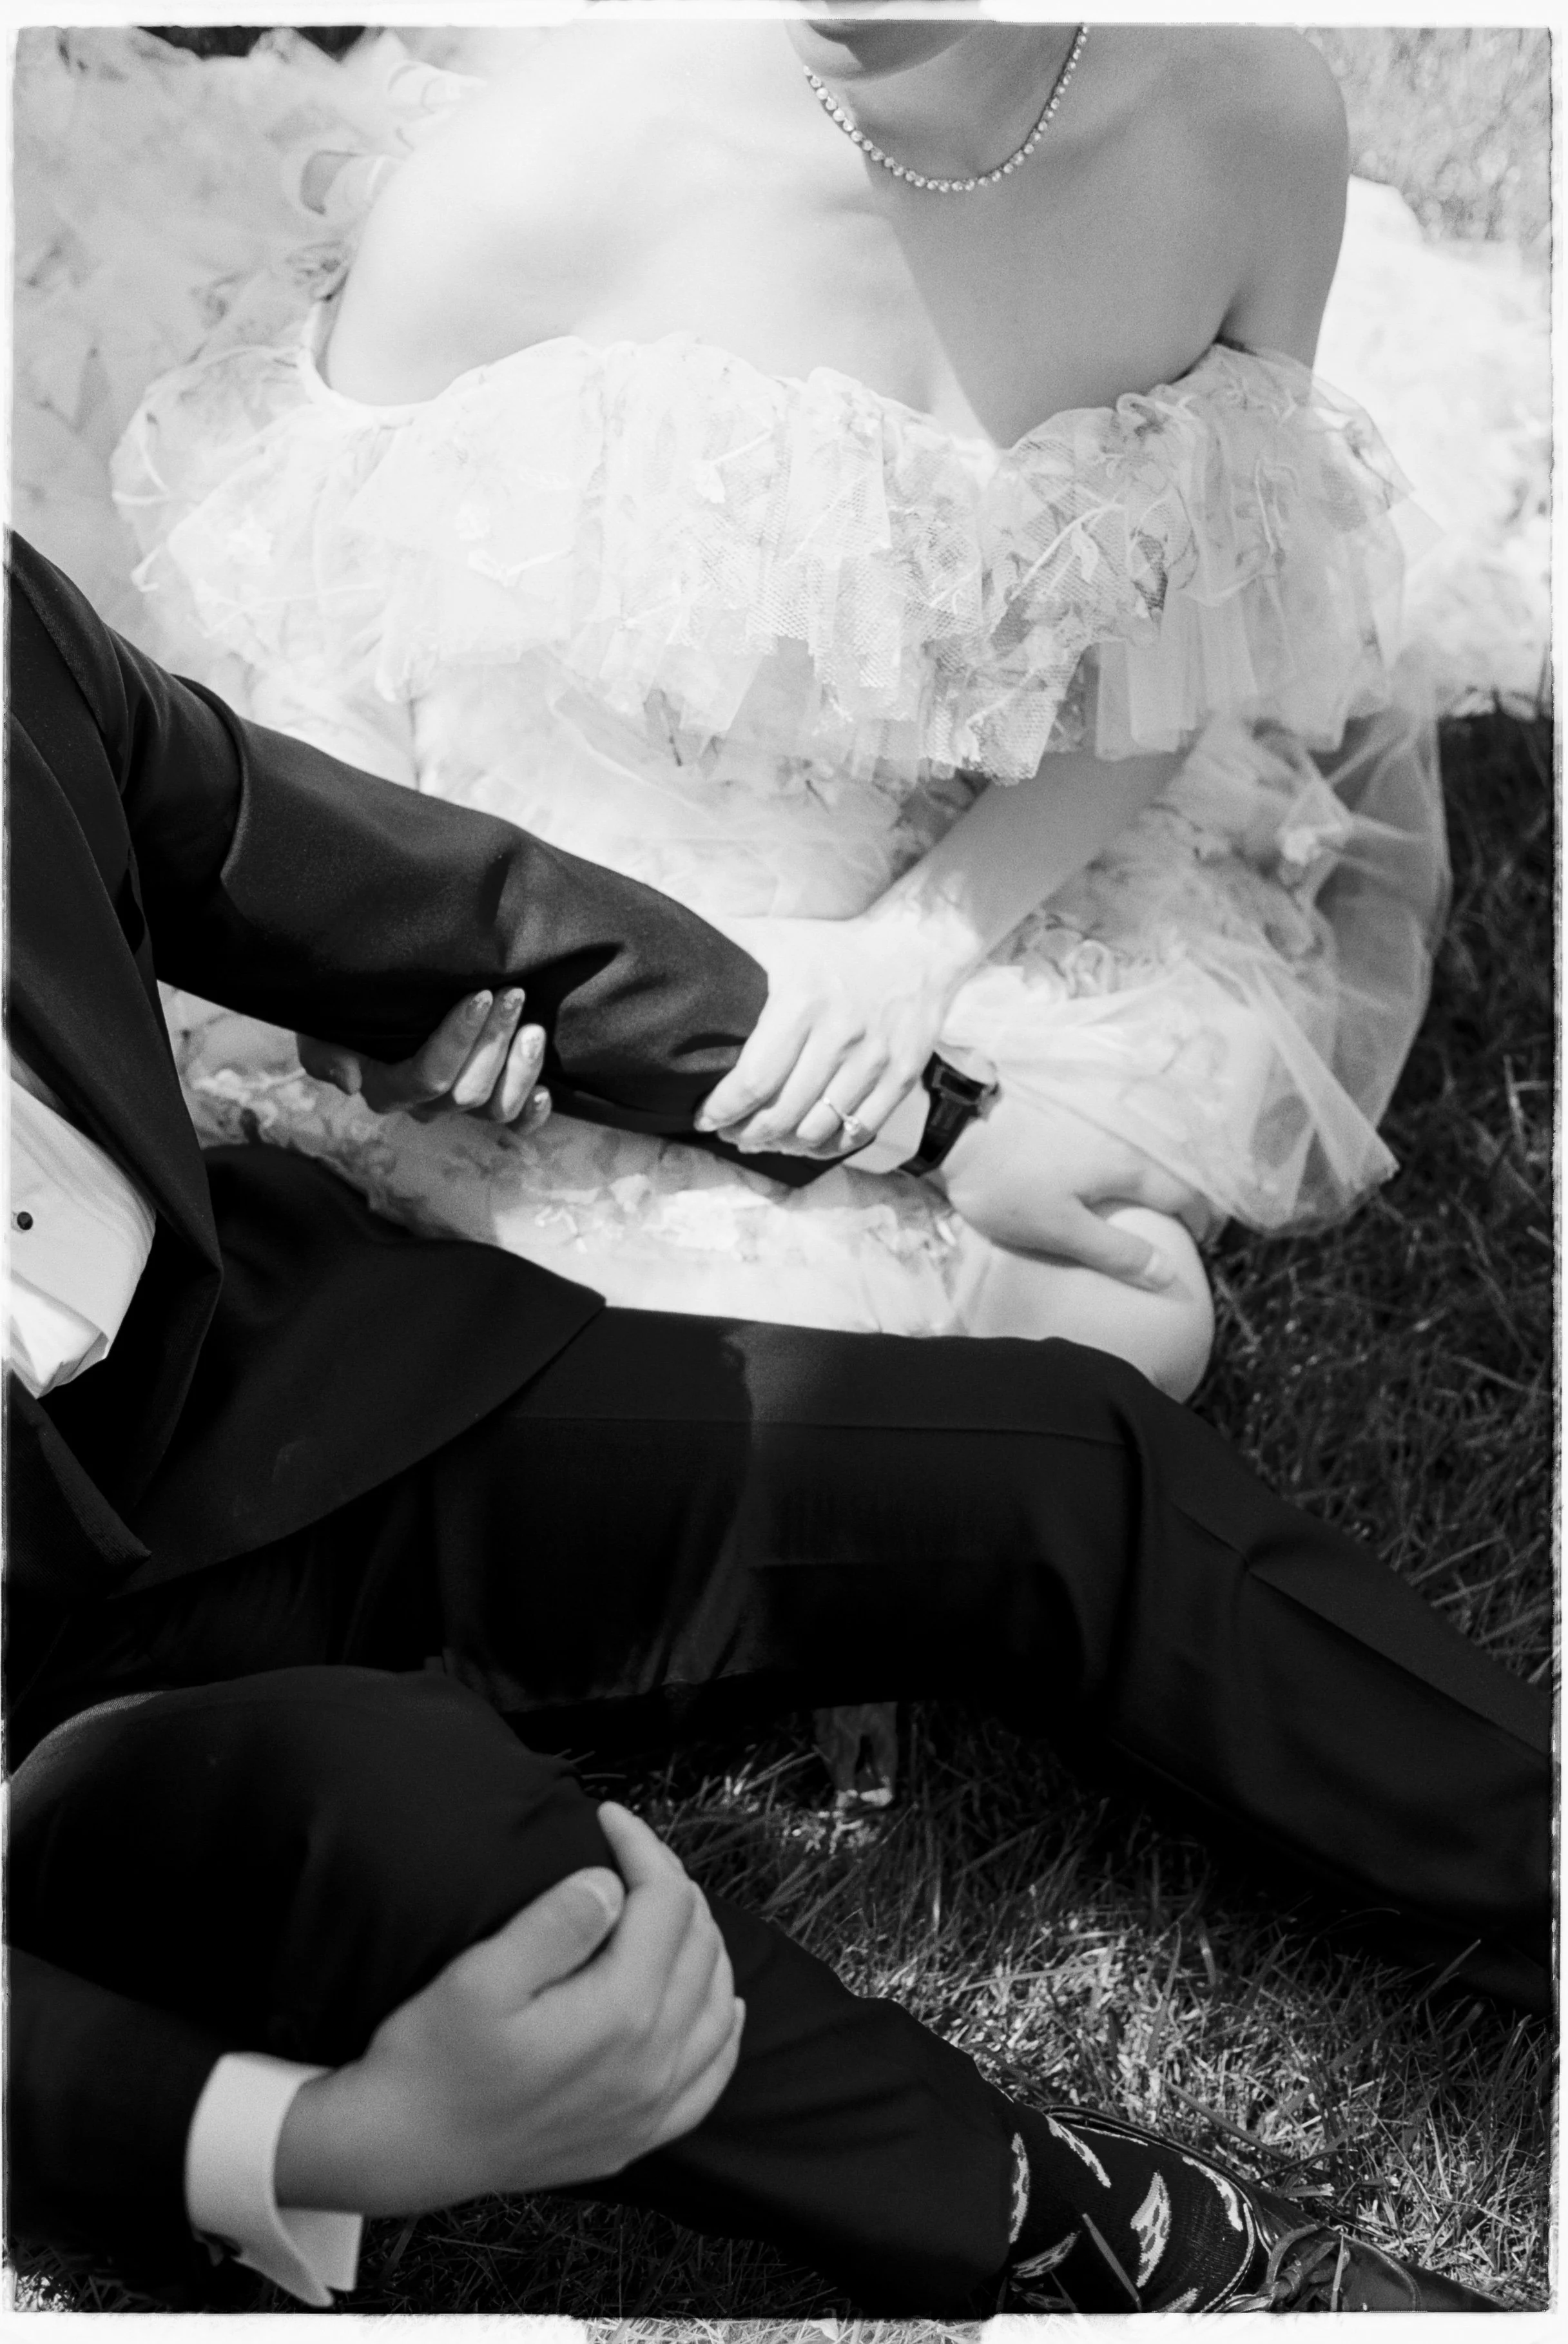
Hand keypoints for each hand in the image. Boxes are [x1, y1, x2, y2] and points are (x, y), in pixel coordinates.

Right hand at [273, 1803, 743, 2216]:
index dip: (642, 1846)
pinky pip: (708, 2079)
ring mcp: (649, 2108)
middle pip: (698, 1947)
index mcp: (619, 2014)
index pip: (664, 1903)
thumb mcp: (480, 1977)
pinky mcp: (635, 2138)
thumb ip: (556, 1923)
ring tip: (667, 1907)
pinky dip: (721, 2031)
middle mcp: (651, 2064)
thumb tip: (611, 1883)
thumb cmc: (430, 2057)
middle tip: (627, 1853)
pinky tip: (720, 2006)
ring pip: (714, 2007)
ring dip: (703, 1946)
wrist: (400, 2152)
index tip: (606, 1817)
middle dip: (671, 1885)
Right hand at [297, 989, 550, 1128]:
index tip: (479, 995)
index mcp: (387, 1088)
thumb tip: (351, 1082)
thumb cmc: (350, 1006)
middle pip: (468, 1090)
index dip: (458, 1040)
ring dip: (520, 1069)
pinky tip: (546, 1090)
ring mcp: (461, 1105)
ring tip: (533, 1028)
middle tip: (512, 995)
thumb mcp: (323, 1023)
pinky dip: (534, 1113)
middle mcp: (426, 1105)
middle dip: (494, 1040)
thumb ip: (324, 1052)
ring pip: (496, 1106)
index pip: (428, 1076)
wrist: (376, 999)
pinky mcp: (490, 1102)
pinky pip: (516, 1125)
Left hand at [695, 906, 971, 1155]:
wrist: (914, 949)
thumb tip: (662, 944)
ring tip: (763, 1140)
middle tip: (730, 1134)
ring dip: (784, 1145)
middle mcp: (841, 1034)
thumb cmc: (831, 948)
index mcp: (803, 1002)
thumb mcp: (776, 938)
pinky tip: (805, 1141)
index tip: (704, 1119)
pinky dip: (827, 1147)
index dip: (723, 1110)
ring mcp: (875, 1059)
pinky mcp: (902, 1077)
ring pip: (820, 1129)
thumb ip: (723, 943)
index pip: (755, 1080)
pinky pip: (858, 1131)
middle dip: (747, 1134)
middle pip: (784, 1113)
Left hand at [938, 1087, 1210, 1286]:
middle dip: (1174, 1204)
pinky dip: (1115, 1176)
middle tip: (1173, 1235)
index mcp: (1125, 1168)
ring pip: (1133, 1163)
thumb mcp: (1063, 1231)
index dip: (1199, 1221)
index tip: (1201, 1244)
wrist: (956, 1131)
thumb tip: (1169, 1275)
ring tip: (1138, 1218)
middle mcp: (1117, 1143)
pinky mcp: (1062, 1126)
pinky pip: (1105, 1155)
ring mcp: (1089, 1129)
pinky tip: (1098, 1192)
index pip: (1181, 1195)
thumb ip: (1116, 1252)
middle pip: (1162, 1176)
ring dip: (1145, 1188)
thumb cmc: (1009, 1187)